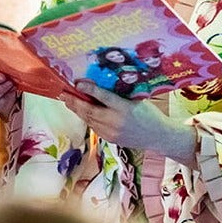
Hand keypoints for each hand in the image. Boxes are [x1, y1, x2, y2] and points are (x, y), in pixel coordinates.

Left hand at [59, 82, 198, 165]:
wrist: (158, 136)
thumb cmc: (149, 114)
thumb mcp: (137, 99)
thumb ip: (119, 95)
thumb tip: (100, 84)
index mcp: (125, 109)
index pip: (104, 97)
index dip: (89, 90)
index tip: (77, 83)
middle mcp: (116, 122)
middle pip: (90, 111)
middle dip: (74, 102)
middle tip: (62, 93)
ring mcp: (111, 132)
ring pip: (89, 120)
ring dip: (77, 110)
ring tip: (67, 101)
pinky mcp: (110, 139)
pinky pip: (94, 126)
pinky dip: (86, 118)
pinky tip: (80, 111)